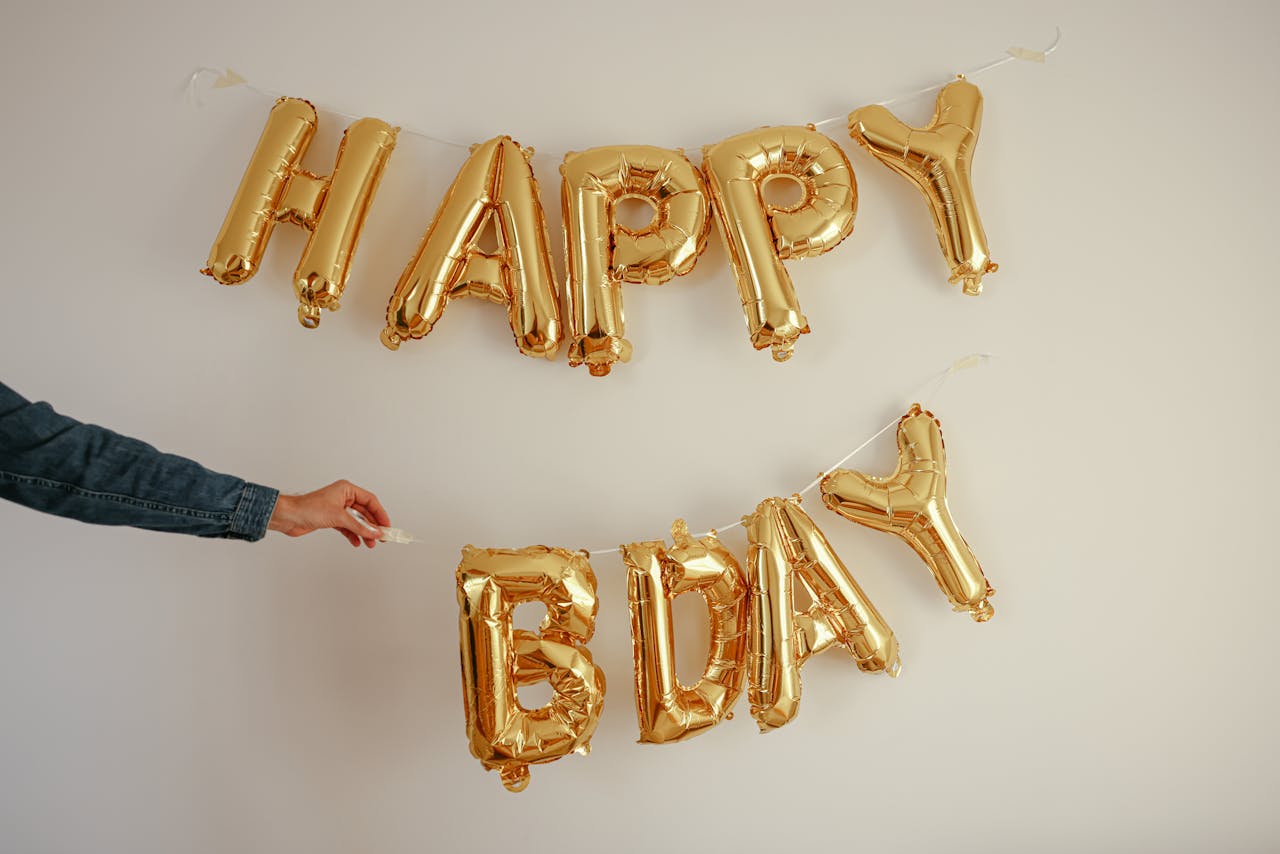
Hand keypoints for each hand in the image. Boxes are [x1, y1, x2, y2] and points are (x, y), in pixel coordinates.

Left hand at [268, 480, 390, 547]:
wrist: (287, 517)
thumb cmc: (307, 508)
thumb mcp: (339, 517)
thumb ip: (359, 526)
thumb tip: (375, 532)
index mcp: (346, 490)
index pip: (370, 501)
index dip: (380, 514)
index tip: (387, 526)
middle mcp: (343, 498)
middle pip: (365, 512)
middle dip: (372, 526)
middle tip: (382, 537)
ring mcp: (337, 509)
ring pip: (356, 521)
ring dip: (364, 532)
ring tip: (370, 543)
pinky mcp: (331, 519)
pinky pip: (347, 527)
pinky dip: (352, 535)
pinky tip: (356, 542)